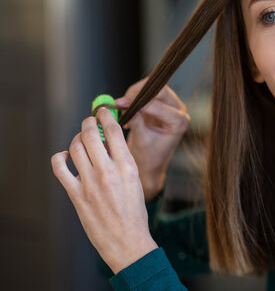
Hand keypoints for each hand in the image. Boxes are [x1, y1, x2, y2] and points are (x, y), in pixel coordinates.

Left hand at [51, 108, 157, 273]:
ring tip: (81, 141)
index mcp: (128, 166)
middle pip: (91, 134)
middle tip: (90, 121)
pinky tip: (66, 157)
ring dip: (77, 138)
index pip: (114, 130)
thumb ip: (122, 160)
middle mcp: (108, 172)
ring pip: (75, 146)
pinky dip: (60, 157)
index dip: (106, 115)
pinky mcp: (77, 195)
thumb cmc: (134, 212)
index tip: (103, 111)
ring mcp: (90, 183)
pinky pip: (60, 167)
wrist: (128, 241)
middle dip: (89, 122)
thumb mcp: (136, 181)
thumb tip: (106, 141)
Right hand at [116, 79, 189, 200]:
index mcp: (179, 122)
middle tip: (120, 103)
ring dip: (135, 95)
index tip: (121, 104)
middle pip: (159, 90)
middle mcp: (179, 111)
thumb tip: (124, 105)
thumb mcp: (141, 141)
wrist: (150, 162)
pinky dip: (134, 97)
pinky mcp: (161, 102)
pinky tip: (127, 110)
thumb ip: (136, 123)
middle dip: (138, 94)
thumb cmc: (149, 157)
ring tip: (123, 109)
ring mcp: (171, 105)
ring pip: (152, 88)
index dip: (138, 102)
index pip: (159, 104)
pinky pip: (147, 91)